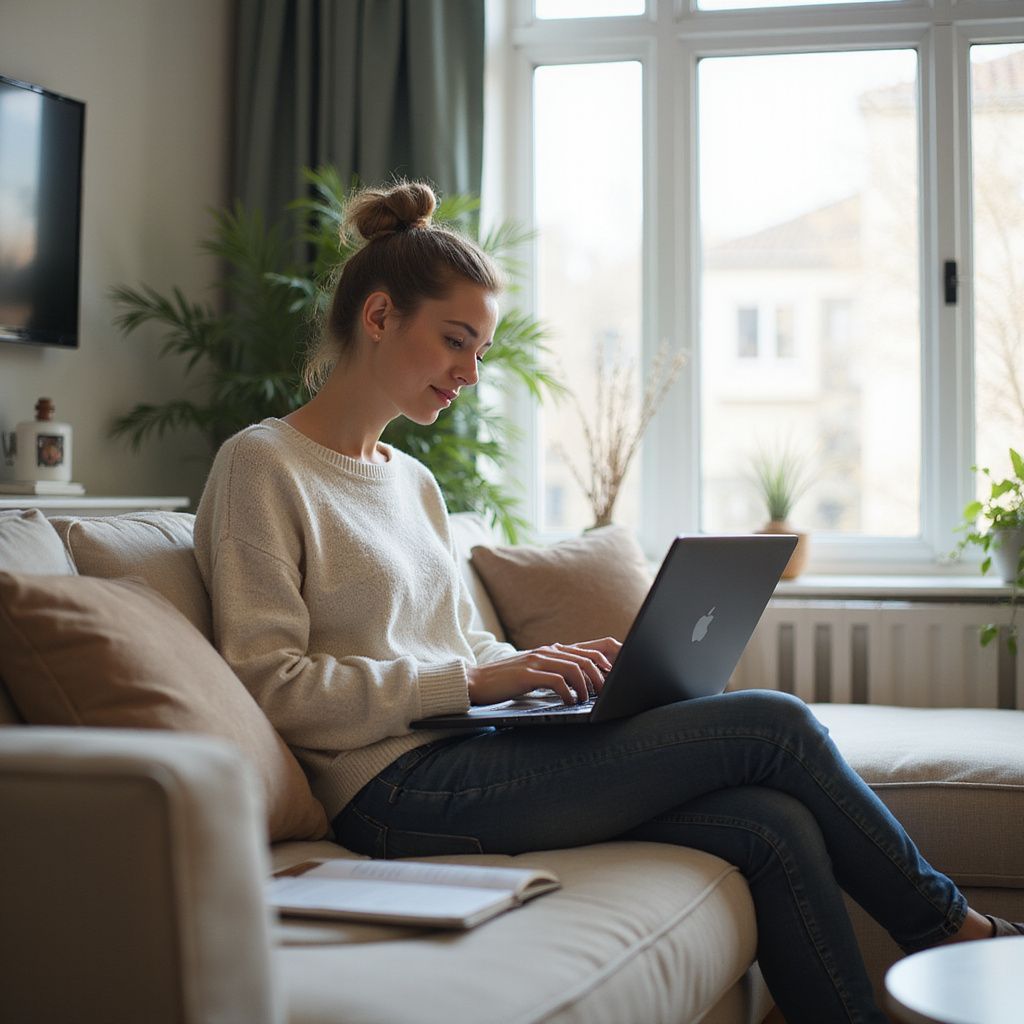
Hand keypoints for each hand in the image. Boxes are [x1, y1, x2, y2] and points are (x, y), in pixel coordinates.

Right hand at [467, 637, 621, 706]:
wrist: (475, 681)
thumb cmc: (506, 681)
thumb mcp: (535, 673)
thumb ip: (555, 673)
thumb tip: (581, 685)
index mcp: (551, 651)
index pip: (588, 650)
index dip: (608, 660)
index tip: (618, 677)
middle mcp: (546, 651)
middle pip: (586, 658)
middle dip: (602, 676)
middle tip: (607, 693)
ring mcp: (536, 661)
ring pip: (574, 667)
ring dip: (586, 686)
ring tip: (587, 699)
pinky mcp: (527, 674)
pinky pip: (556, 680)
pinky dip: (568, 692)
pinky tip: (569, 702)